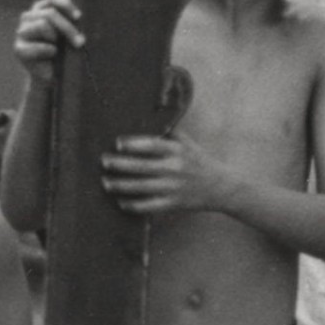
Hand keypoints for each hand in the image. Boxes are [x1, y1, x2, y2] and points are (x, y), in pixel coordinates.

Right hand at [14, 0, 83, 74]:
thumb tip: (77, 16)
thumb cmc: (63, 53)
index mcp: (41, 9)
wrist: (52, 77)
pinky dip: (48, 50)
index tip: (79, 17)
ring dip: (56, 38)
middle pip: (50, 14)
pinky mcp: (19, 49)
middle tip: (81, 42)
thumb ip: (70, 23)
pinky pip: (37, 45)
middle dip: (68, 28)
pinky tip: (51, 55)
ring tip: (60, 49)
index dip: (66, 5)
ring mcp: (21, 32)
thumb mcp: (69, 35)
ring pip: (42, 25)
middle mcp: (29, 17)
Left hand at [100, 133, 226, 217]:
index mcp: (177, 151)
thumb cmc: (198, 160)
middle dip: (120, 165)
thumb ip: (168, 132)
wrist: (220, 187)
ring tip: (105, 182)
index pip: (153, 145)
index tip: (117, 143)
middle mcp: (175, 169)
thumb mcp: (187, 143)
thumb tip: (145, 117)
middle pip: (142, 167)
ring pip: (142, 187)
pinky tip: (120, 202)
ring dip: (121, 186)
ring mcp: (173, 188)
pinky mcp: (173, 204)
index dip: (134, 144)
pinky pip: (149, 206)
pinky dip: (133, 205)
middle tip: (104, 161)